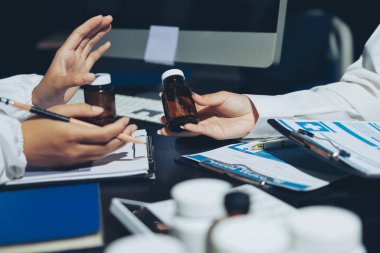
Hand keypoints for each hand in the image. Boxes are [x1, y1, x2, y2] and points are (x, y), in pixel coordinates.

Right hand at [22, 103, 137, 166]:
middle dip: (123, 138)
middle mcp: (75, 149)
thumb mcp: (58, 111)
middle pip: (107, 147)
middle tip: (132, 129)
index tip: (126, 120)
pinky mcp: (72, 164)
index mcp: (72, 134)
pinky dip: (104, 150)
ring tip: (125, 135)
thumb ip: (81, 110)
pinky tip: (109, 142)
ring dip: (116, 145)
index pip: (104, 134)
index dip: (119, 128)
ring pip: (102, 154)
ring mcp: (74, 159)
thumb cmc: (37, 126)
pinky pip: (93, 158)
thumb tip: (101, 110)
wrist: (20, 145)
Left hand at [32, 15, 112, 107]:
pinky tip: (107, 44)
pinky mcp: (83, 70)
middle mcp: (72, 55)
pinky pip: (93, 57)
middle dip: (97, 27)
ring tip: (109, 26)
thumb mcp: (60, 83)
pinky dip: (100, 50)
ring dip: (99, 35)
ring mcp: (78, 62)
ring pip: (90, 44)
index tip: (100, 18)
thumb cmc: (48, 89)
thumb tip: (91, 76)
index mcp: (64, 53)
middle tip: (109, 18)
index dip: (89, 25)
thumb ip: (75, 79)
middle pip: (86, 36)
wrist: (47, 100)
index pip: (78, 35)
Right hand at [159, 91, 257, 139]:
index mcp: (205, 108)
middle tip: (162, 122)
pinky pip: (200, 131)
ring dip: (177, 130)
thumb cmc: (239, 103)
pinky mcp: (214, 133)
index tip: (166, 108)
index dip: (177, 110)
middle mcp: (204, 118)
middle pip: (185, 122)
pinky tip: (183, 127)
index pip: (187, 110)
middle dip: (173, 123)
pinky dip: (191, 130)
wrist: (252, 114)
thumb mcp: (222, 96)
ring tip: (166, 129)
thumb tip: (193, 96)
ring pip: (189, 129)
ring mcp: (208, 126)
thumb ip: (207, 98)